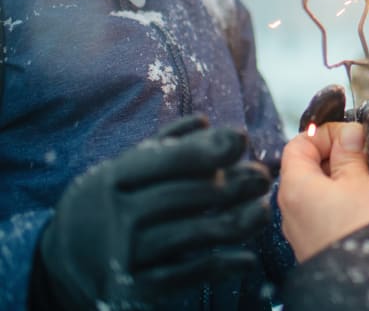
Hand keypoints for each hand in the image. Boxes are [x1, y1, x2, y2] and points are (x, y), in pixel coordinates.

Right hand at [37, 115, 271, 309]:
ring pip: (193, 234)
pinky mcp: (136, 288)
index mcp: (114, 178)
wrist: (63, 263)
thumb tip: (205, 121)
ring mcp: (126, 254)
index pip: (167, 159)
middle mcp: (117, 215)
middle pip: (187, 196)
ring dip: (236, 222)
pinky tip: (248, 258)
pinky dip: (223, 265)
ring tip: (263, 210)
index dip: (208, 149)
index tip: (242, 139)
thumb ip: (163, 145)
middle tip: (263, 177)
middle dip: (233, 184)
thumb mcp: (123, 170)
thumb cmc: (106, 204)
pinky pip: (188, 274)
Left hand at [279, 121, 368, 262]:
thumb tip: (347, 134)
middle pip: (310, 168)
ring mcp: (303, 231)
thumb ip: (352, 153)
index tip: (353, 135)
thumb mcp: (363, 179)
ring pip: (322, 191)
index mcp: (295, 187)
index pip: (299, 144)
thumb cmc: (365, 227)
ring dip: (347, 180)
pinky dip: (346, 203)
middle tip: (368, 157)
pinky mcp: (318, 246)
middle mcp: (291, 210)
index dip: (326, 133)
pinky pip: (328, 213)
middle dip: (340, 158)